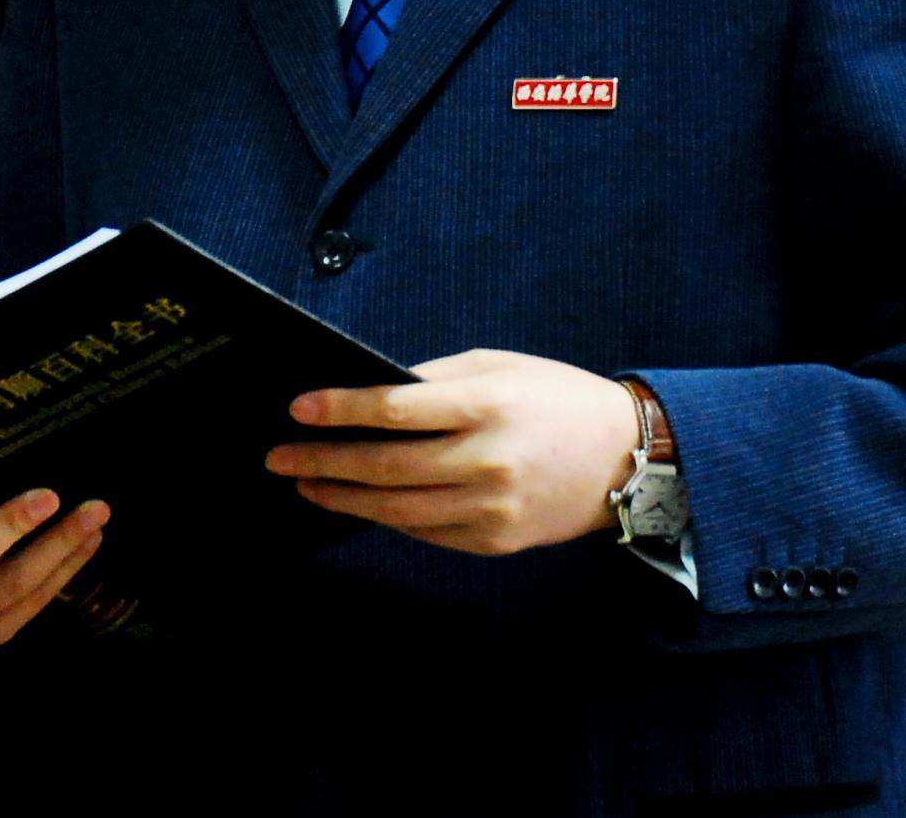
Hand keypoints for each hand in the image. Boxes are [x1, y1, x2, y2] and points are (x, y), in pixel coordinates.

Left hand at [262, 348, 641, 557]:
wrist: (626, 459)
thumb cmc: (555, 399)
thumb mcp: (497, 366)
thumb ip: (434, 380)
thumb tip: (369, 393)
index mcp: (487, 405)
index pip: (394, 409)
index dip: (340, 410)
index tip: (298, 409)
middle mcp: (487, 460)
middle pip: (386, 466)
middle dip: (324, 462)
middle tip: (279, 458)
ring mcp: (492, 507)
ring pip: (399, 509)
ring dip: (345, 498)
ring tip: (307, 484)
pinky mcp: (497, 540)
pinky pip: (427, 532)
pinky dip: (389, 518)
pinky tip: (361, 503)